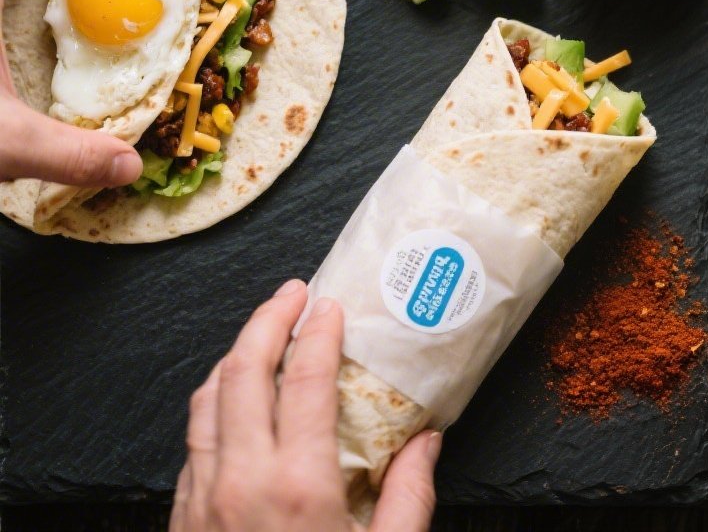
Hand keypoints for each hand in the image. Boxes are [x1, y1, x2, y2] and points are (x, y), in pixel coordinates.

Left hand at [171, 280, 439, 531]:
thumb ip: (408, 499)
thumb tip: (427, 439)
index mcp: (298, 489)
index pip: (303, 379)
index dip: (318, 332)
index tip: (331, 306)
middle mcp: (240, 482)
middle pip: (243, 369)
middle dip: (267, 318)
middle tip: (293, 294)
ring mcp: (202, 500)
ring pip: (207, 398)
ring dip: (236, 355)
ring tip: (263, 334)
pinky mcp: (183, 521)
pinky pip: (192, 440)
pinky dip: (214, 403)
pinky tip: (234, 403)